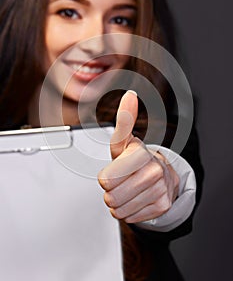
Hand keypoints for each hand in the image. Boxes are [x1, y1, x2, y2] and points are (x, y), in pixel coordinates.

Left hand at [98, 90, 178, 222]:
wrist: (162, 176)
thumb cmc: (136, 159)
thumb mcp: (124, 141)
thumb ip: (124, 119)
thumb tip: (130, 95)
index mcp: (140, 154)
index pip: (105, 180)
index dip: (106, 177)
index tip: (116, 170)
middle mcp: (154, 171)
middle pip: (111, 197)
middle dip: (111, 192)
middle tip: (122, 182)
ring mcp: (160, 190)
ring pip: (119, 210)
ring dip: (119, 203)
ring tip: (129, 190)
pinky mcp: (162, 207)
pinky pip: (130, 218)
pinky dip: (130, 211)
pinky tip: (138, 199)